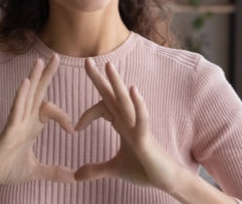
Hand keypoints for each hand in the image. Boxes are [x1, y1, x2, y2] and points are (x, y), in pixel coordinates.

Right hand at [0, 54, 74, 185]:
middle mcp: (23, 120)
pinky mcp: (7, 131)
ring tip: (40, 61)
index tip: (73, 130)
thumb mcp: (34, 171)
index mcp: (30, 126)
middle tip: (55, 56)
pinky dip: (20, 96)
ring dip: (33, 78)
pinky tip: (25, 83)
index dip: (63, 117)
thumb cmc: (3, 168)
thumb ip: (54, 172)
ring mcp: (14, 123)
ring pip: (26, 96)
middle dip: (46, 75)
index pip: (49, 110)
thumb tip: (74, 178)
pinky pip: (15, 110)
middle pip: (37, 92)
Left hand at [74, 59, 187, 193]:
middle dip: (100, 79)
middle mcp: (129, 121)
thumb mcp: (115, 169)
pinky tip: (132, 90)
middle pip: (112, 95)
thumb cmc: (145, 170)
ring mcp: (138, 127)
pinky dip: (138, 104)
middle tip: (87, 61)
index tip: (75, 128)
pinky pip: (142, 118)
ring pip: (126, 101)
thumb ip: (96, 169)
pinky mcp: (146, 138)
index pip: (102, 108)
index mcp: (122, 124)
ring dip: (117, 83)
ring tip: (108, 66)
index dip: (87, 115)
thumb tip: (76, 175)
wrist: (166, 181)